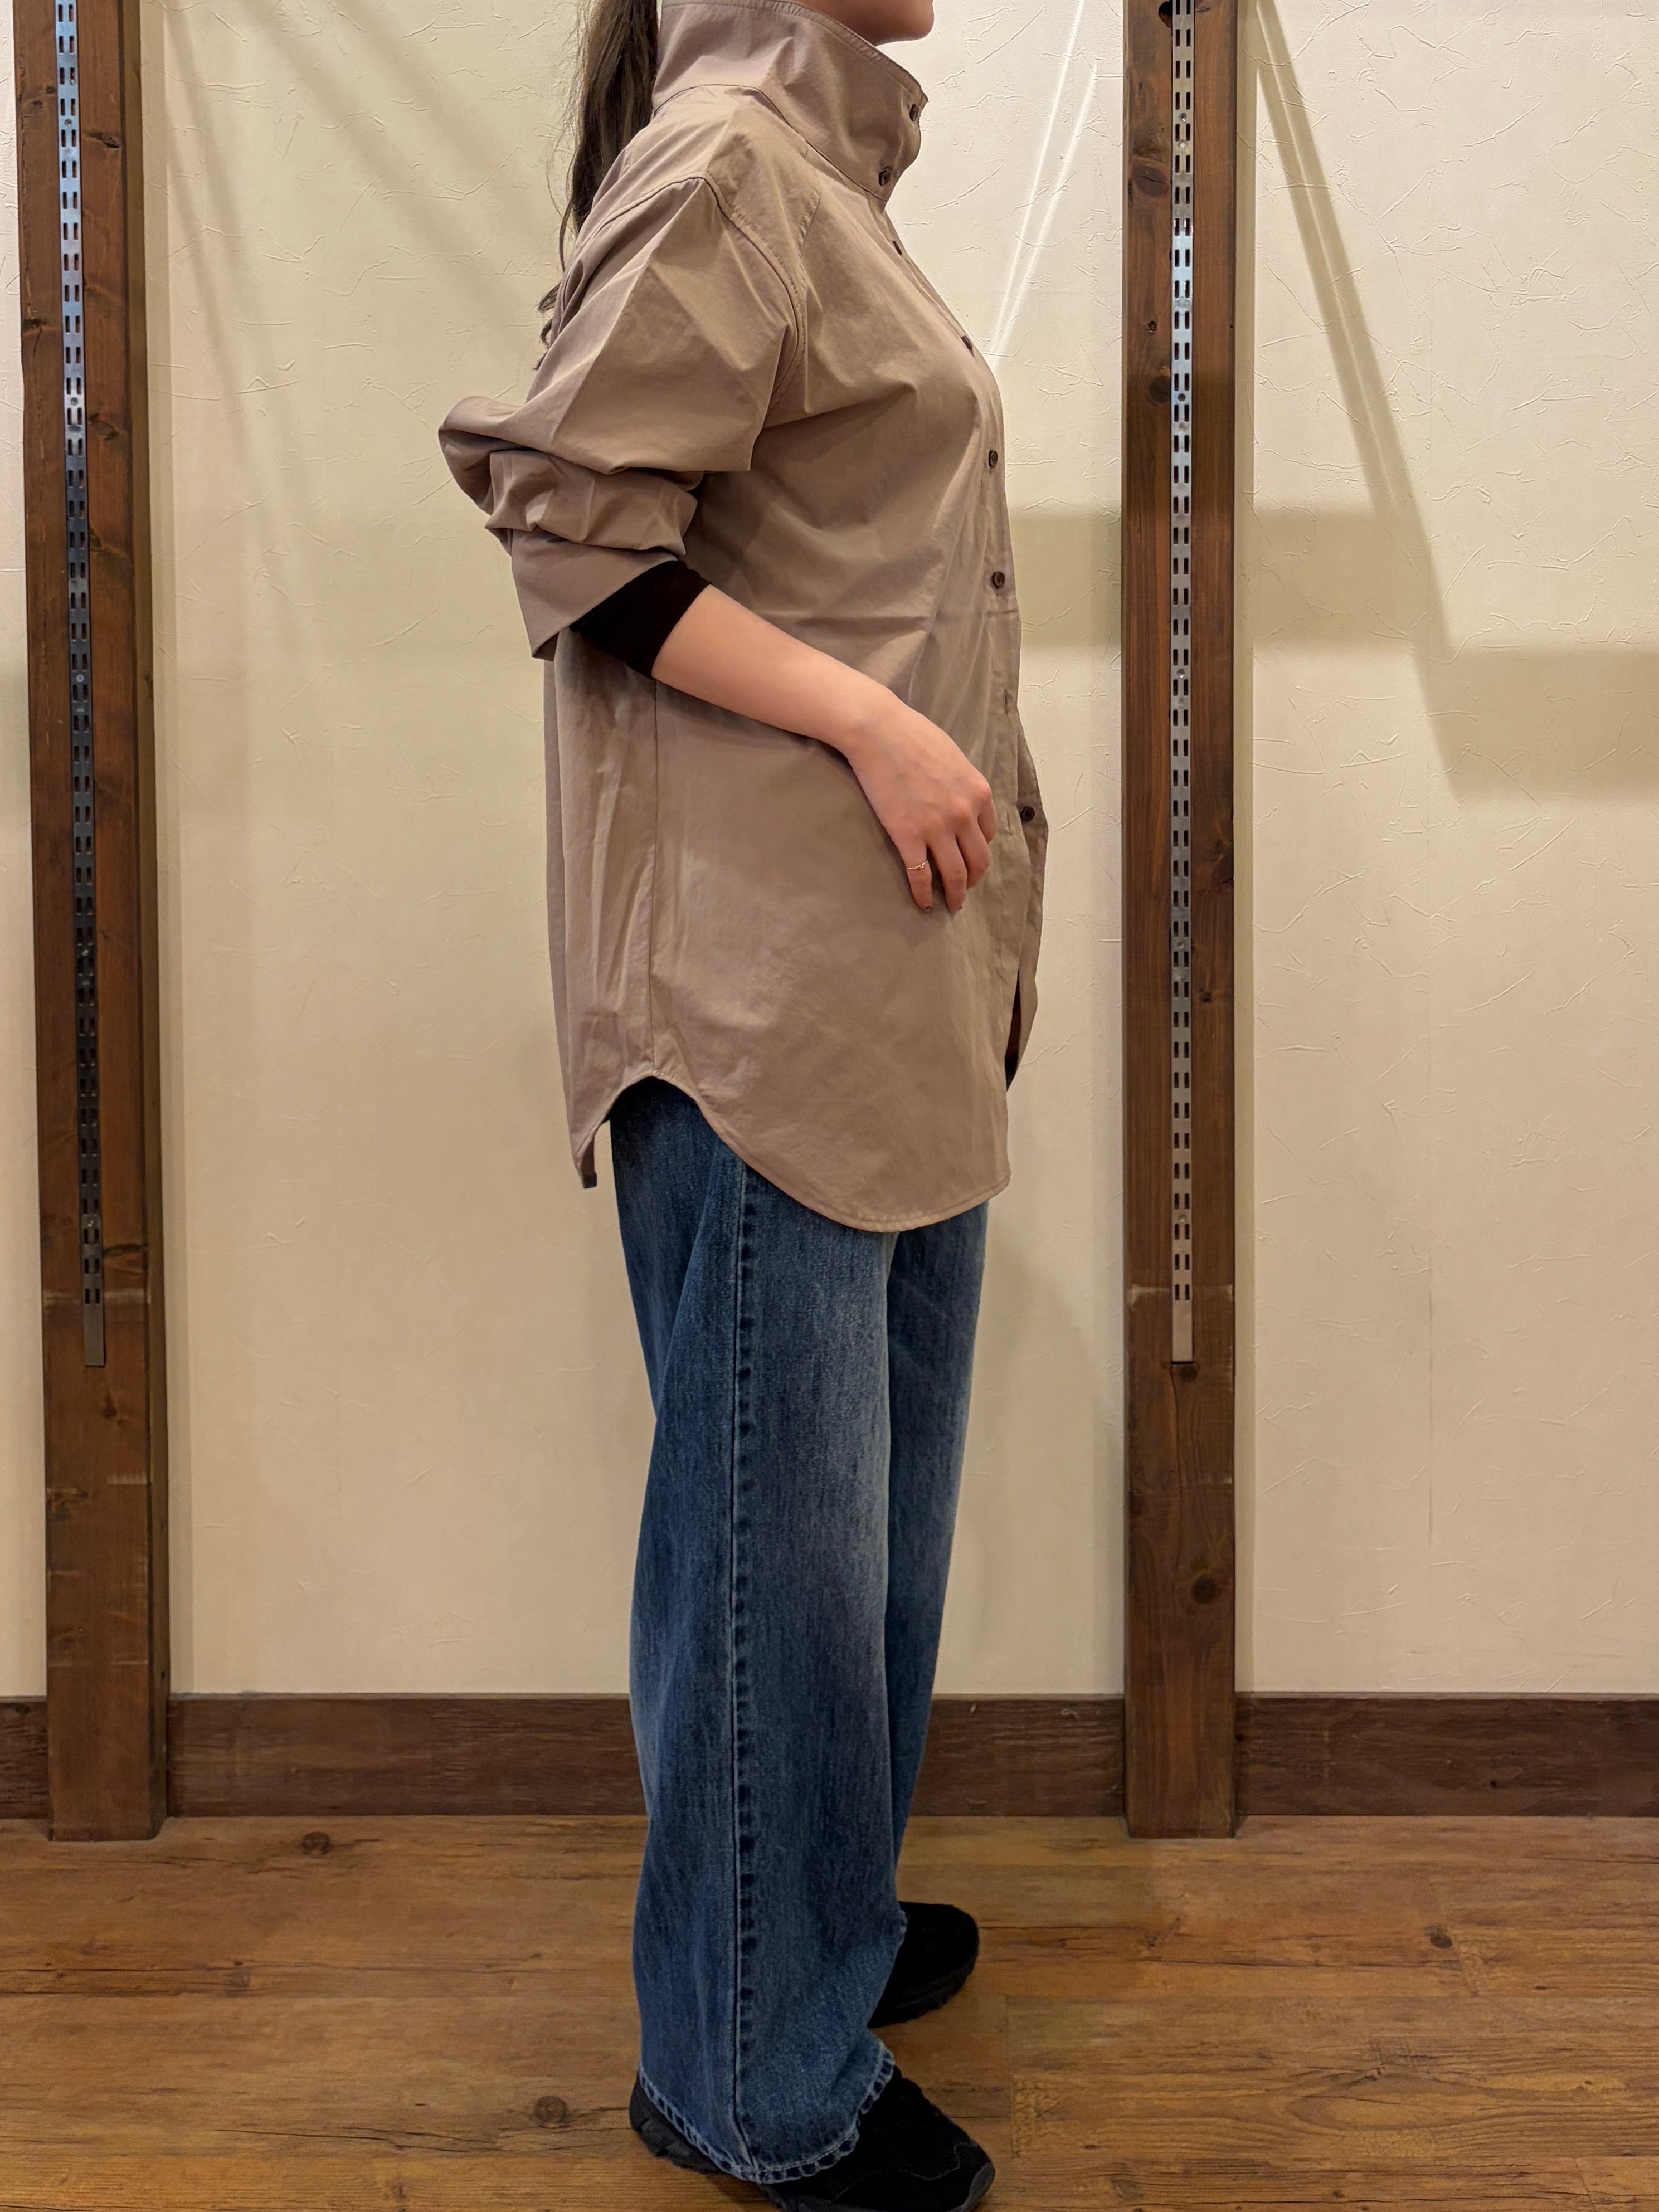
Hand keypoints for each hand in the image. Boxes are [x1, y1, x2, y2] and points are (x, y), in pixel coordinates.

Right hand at [647, 586, 995, 907]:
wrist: (878, 731)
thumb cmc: (912, 735)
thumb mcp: (952, 755)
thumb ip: (962, 782)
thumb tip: (961, 798)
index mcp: (978, 792)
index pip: (988, 834)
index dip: (980, 850)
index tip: (972, 858)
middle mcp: (964, 814)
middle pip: (978, 860)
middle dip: (973, 879)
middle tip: (965, 890)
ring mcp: (937, 828)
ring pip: (955, 874)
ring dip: (955, 895)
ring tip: (951, 905)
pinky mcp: (909, 837)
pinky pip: (921, 876)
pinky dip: (924, 894)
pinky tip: (923, 903)